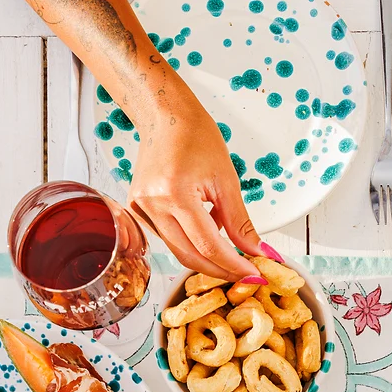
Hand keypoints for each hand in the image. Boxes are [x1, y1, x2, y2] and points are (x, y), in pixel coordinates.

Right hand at [128, 93, 271, 281]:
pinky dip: (188, 239)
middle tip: (244, 271)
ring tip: (226, 239)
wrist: (165, 118)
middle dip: (219, 268)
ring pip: (177, 249)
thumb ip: (239, 221)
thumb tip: (255, 250)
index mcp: (175, 194)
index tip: (253, 273)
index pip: (208, 245)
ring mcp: (140, 210)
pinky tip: (203, 225)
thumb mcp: (226, 179)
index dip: (232, 264)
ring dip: (205, 252)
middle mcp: (152, 205)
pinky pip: (166, 237)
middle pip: (189, 256)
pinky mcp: (135, 211)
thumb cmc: (195, 137)